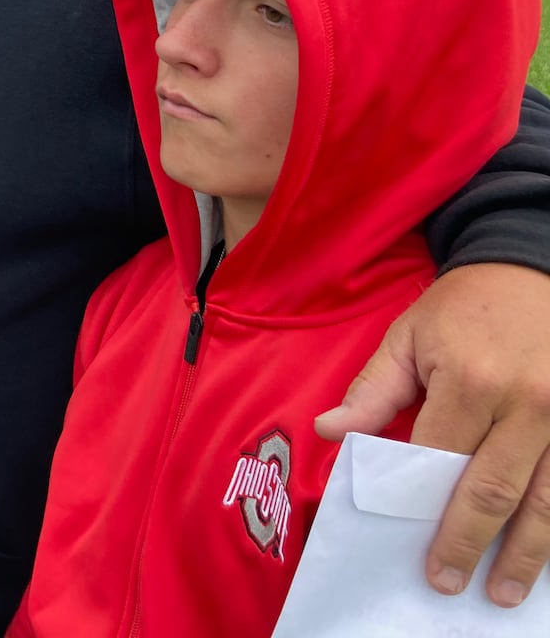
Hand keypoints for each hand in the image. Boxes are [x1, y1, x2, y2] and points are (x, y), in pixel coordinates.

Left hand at [316, 263, 549, 605]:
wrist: (530, 267)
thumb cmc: (464, 308)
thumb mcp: (409, 336)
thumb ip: (373, 390)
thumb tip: (329, 432)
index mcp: (470, 380)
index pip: (438, 459)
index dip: (421, 505)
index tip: (412, 548)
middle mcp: (527, 404)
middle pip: (494, 490)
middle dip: (469, 543)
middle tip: (449, 582)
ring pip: (548, 500)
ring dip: (527, 552)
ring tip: (504, 590)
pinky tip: (547, 554)